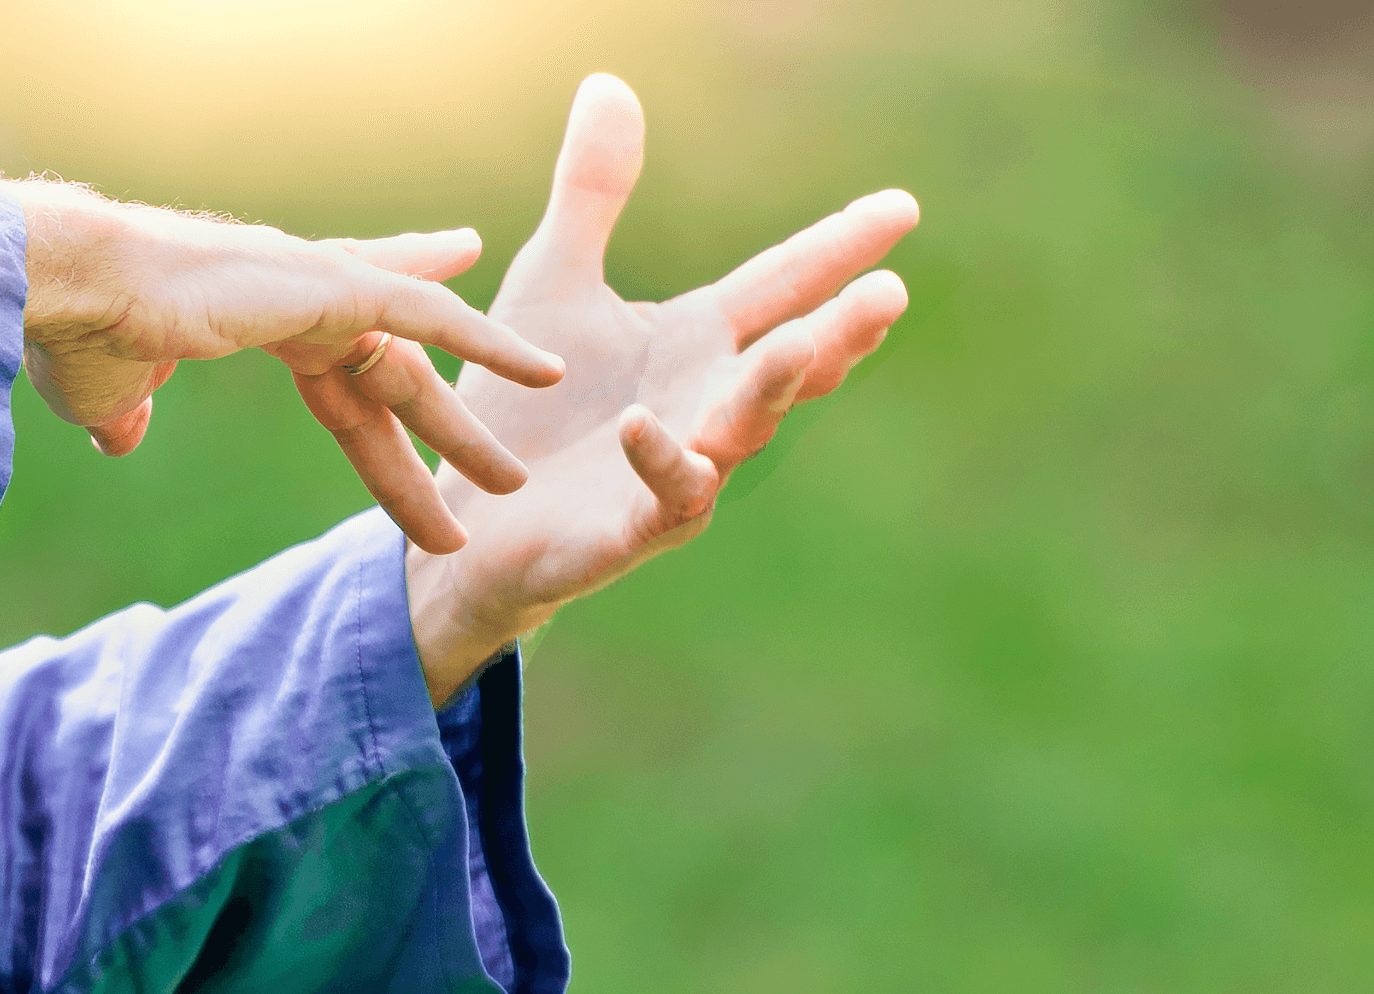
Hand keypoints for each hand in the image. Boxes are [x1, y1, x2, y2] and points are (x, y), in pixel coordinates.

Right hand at [0, 178, 565, 552]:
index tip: (414, 376)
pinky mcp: (337, 286)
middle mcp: (298, 294)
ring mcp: (322, 286)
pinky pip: (437, 318)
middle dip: (436, 429)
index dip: (380, 374)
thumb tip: (118, 437)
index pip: (335, 352)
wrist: (74, 289)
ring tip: (516, 477)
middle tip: (493, 468)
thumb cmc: (80, 335)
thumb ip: (129, 411)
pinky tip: (544, 372)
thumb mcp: (111, 392)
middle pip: (389, 378)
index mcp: (252, 315)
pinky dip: (491, 343)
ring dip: (466, 423)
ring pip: (420, 363)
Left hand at [396, 74, 917, 702]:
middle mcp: (706, 406)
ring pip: (744, 429)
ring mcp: (681, 470)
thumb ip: (593, 194)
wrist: (471, 518)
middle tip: (890, 293)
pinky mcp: (633, 527)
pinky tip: (648, 424)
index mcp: (699, 345)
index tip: (902, 208)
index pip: (783, 285)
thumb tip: (611, 86)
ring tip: (804, 346)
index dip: (840, 248)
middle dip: (842, 331)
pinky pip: (663, 494)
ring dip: (772, 390)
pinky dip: (661, 459)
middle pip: (790, 364)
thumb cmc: (525, 406)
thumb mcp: (554, 280)